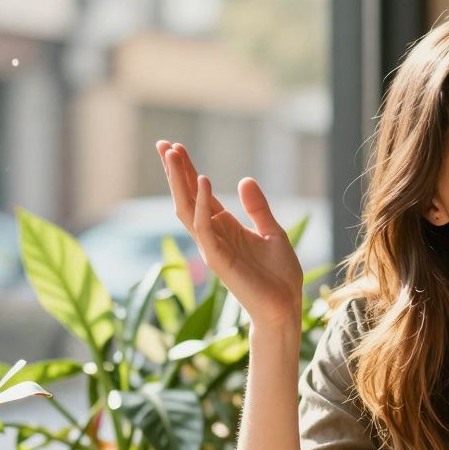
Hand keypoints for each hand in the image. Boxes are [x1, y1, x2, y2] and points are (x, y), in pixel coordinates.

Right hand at [156, 141, 302, 328]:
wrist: (285, 306)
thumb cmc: (279, 275)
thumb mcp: (272, 232)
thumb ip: (257, 208)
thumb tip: (245, 180)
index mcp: (225, 228)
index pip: (199, 195)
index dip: (187, 171)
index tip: (175, 147)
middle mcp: (213, 236)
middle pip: (186, 198)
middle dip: (174, 171)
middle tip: (163, 143)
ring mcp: (212, 247)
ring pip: (187, 209)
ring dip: (179, 181)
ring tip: (174, 154)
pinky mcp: (218, 259)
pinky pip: (204, 227)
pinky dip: (200, 203)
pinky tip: (201, 180)